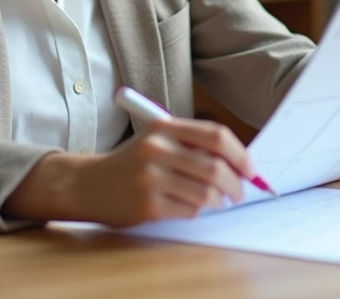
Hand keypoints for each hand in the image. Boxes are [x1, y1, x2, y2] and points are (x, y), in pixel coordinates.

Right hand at [4, 117, 253, 227]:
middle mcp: (157, 149)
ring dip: (220, 201)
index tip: (251, 169)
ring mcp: (151, 178)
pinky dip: (198, 211)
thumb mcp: (158, 140)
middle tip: (240, 193)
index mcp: (164, 127)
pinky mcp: (147, 205)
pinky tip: (190, 207)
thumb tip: (240, 164)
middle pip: (216, 168)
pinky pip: (189, 210)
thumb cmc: (132, 162)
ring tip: (218, 202)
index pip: (216, 136)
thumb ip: (194, 145)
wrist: (88, 184)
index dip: (241, 154)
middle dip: (236, 184)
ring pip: (206, 193)